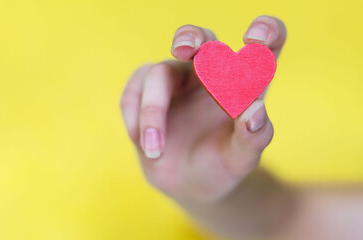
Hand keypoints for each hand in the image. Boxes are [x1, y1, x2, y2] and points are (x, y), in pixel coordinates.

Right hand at [121, 16, 286, 203]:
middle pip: (203, 37)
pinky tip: (147, 145)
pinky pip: (133, 92)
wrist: (188, 184)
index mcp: (243, 84)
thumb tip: (254, 109)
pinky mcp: (147, 90)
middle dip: (191, 36)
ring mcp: (177, 79)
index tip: (253, 39)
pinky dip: (136, 119)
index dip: (266, 31)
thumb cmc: (220, 166)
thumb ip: (252, 137)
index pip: (264, 45)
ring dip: (153, 110)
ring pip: (160, 72)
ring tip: (155, 150)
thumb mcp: (240, 159)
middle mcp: (211, 73)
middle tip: (184, 48)